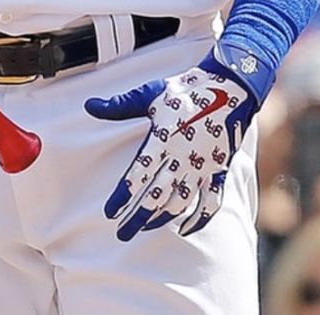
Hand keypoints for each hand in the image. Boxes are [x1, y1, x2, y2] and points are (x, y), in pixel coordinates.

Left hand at [85, 44, 273, 240]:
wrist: (230, 87)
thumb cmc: (186, 90)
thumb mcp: (150, 94)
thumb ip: (120, 106)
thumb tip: (89, 106)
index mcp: (163, 140)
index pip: (138, 175)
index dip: (123, 196)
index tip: (110, 212)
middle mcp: (182, 158)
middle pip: (156, 196)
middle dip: (137, 217)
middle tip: (121, 233)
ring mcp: (202, 167)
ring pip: (180, 202)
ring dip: (162, 218)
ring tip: (146, 227)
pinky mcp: (219, 170)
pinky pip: (211, 202)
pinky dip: (200, 219)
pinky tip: (186, 228)